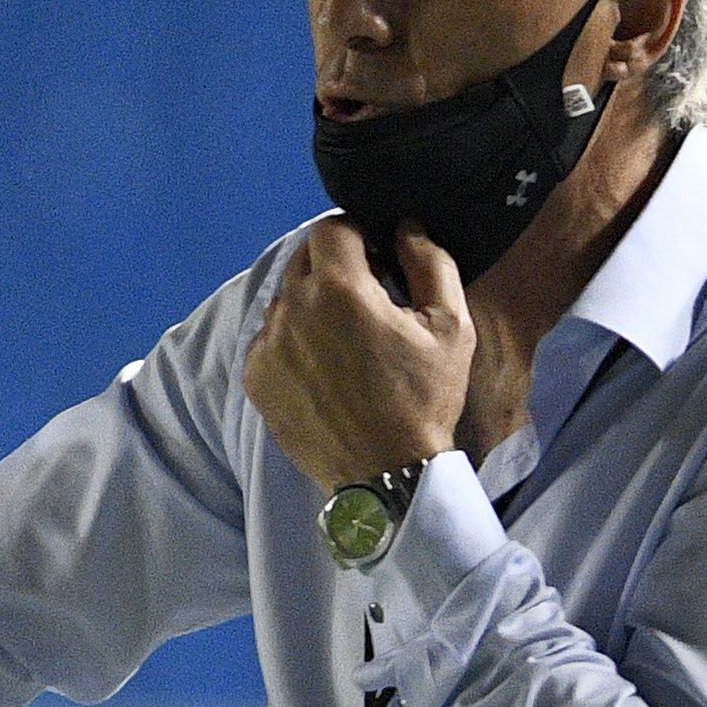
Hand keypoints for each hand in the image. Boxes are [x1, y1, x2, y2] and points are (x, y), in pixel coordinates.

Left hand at [243, 217, 470, 489]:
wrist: (386, 478)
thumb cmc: (424, 402)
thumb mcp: (451, 327)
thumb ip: (430, 262)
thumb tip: (406, 228)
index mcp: (339, 289)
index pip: (332, 228)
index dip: (358, 235)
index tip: (377, 257)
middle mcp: (292, 310)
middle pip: (304, 259)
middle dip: (334, 266)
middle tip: (366, 298)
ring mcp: (268, 346)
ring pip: (285, 300)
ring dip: (312, 304)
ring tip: (346, 340)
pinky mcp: (256, 378)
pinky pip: (270, 340)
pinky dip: (294, 342)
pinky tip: (326, 369)